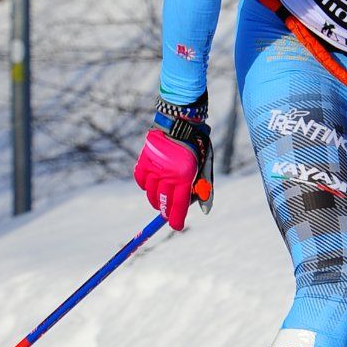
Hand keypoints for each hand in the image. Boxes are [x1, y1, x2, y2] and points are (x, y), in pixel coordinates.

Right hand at [134, 95, 212, 229]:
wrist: (180, 120)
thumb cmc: (197, 144)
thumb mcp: (205, 164)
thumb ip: (204, 187)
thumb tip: (205, 210)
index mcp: (185, 175)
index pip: (179, 204)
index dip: (176, 219)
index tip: (176, 226)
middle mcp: (168, 173)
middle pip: (163, 201)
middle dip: (166, 210)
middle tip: (169, 212)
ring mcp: (154, 166)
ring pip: (150, 193)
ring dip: (155, 199)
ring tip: (161, 198)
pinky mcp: (144, 159)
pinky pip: (140, 180)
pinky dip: (145, 185)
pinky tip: (151, 184)